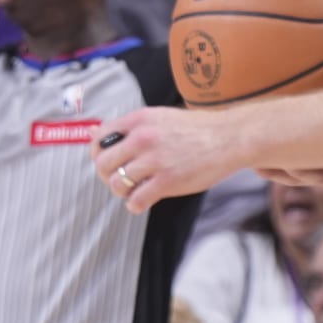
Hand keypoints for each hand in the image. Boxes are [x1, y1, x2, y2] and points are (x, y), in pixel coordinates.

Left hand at [90, 107, 247, 213]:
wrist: (229, 137)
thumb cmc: (193, 129)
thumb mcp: (157, 117)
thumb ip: (126, 127)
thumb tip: (93, 133)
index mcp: (137, 120)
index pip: (98, 140)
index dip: (97, 154)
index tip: (106, 162)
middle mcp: (142, 138)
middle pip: (103, 164)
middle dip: (106, 176)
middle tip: (118, 180)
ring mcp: (155, 160)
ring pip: (117, 184)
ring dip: (121, 192)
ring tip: (132, 191)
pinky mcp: (168, 181)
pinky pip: (136, 199)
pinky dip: (134, 205)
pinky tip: (141, 202)